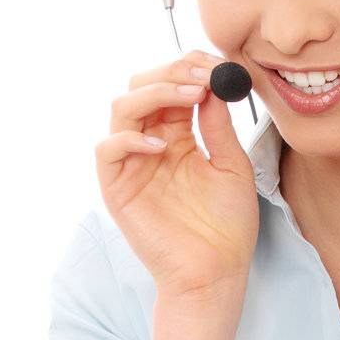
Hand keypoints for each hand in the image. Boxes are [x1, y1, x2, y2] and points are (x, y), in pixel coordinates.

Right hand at [97, 49, 259, 300]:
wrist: (215, 274)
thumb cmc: (226, 227)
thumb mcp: (232, 168)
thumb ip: (219, 127)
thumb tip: (215, 85)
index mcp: (177, 137)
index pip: (172, 87)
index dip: (190, 69)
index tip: (218, 65)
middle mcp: (150, 144)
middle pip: (142, 88)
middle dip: (172, 73)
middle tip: (205, 76)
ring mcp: (131, 164)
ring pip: (122, 108)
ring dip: (155, 93)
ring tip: (192, 96)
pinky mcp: (117, 188)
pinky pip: (108, 150)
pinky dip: (130, 138)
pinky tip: (164, 144)